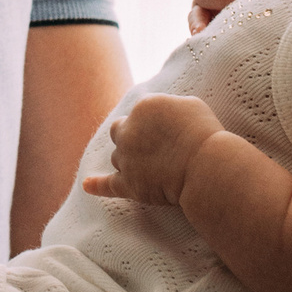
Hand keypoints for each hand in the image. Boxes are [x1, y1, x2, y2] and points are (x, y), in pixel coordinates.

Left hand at [83, 93, 224, 205]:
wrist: (204, 166)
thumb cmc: (205, 133)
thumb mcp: (190, 105)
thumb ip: (169, 105)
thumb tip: (162, 113)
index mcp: (143, 107)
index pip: (138, 112)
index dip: (151, 123)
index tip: (166, 132)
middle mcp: (128, 130)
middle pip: (119, 131)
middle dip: (130, 137)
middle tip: (151, 148)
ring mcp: (125, 157)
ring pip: (118, 157)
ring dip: (130, 161)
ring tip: (153, 169)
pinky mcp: (128, 183)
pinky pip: (107, 185)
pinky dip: (96, 185)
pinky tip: (87, 185)